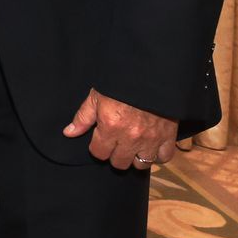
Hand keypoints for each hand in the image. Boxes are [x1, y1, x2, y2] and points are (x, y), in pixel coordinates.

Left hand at [62, 88, 177, 169]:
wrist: (150, 73)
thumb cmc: (121, 83)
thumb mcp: (97, 96)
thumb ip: (83, 117)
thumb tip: (69, 133)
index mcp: (111, 127)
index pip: (99, 153)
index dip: (97, 147)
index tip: (100, 140)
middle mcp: (130, 137)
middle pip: (119, 163)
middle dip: (114, 155)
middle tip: (116, 143)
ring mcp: (151, 139)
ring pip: (141, 164)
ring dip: (135, 157)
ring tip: (133, 146)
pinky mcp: (168, 136)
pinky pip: (164, 157)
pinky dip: (158, 155)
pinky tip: (151, 147)